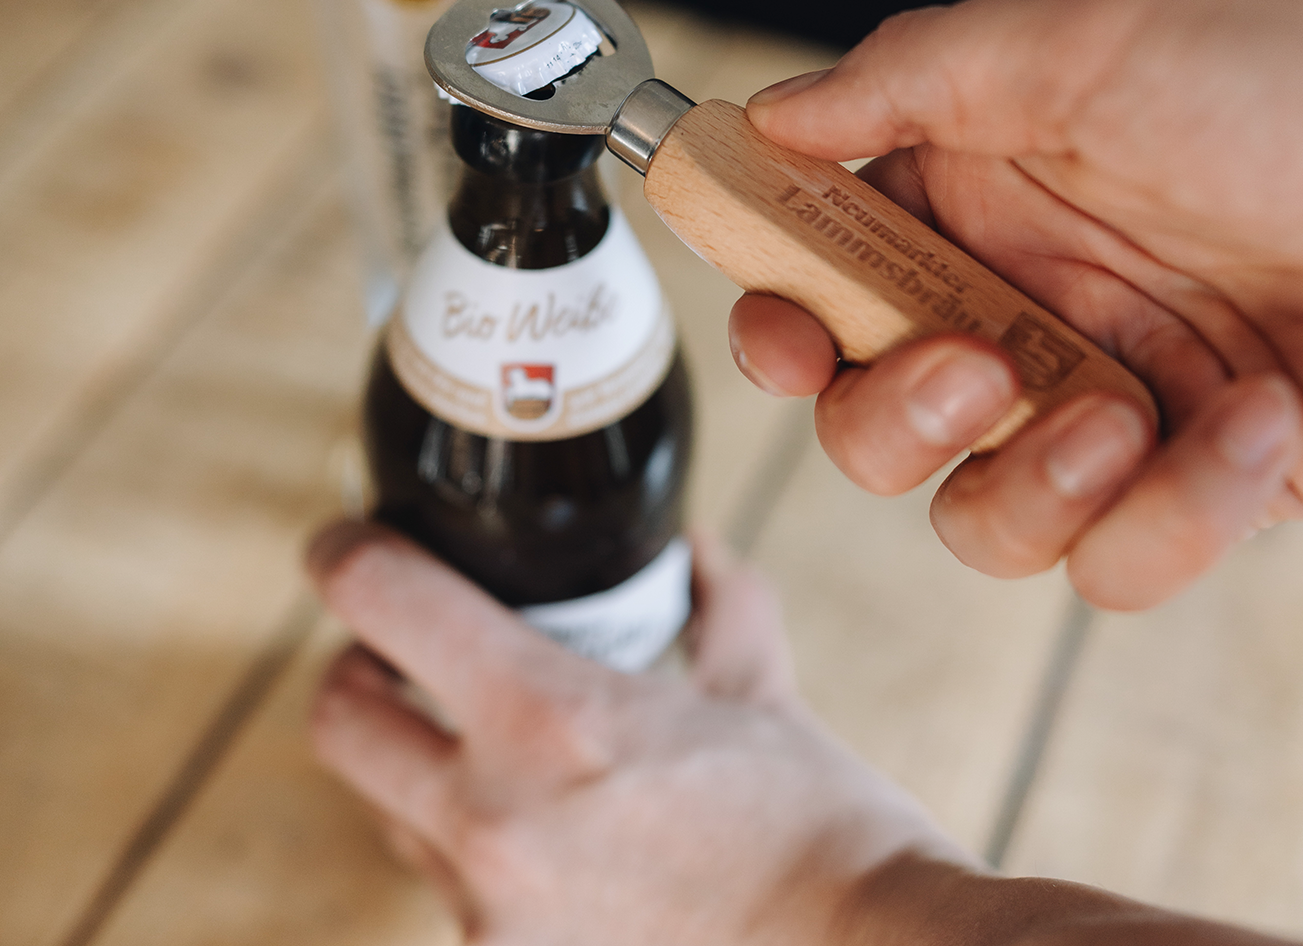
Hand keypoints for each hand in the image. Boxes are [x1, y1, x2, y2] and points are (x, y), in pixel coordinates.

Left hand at [305, 521, 976, 944]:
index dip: (347, 552)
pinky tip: (542, 835)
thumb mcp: (764, 692)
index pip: (380, 600)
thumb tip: (696, 554)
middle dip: (356, 669)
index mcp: (551, 717)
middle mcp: (493, 819)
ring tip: (488, 747)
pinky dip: (470, 847)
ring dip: (413, 764)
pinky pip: (448, 889)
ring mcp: (488, 915)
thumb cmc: (818, 828)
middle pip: (335, 718)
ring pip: (386, 811)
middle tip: (403, 650)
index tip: (348, 542)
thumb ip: (720, 604)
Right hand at [733, 0, 1302, 609]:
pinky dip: (1181, 515)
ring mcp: (1112, 401)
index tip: (786, 342)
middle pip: (878, 428)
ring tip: (1131, 415)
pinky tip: (1258, 423)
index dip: (781, 326)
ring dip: (1037, 489)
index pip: (828, 283)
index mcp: (979, 199)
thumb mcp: (1086, 38)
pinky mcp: (1207, 482)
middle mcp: (1028, 306)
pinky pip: (1128, 557)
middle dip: (899, 421)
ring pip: (986, 522)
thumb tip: (769, 116)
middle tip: (980, 367)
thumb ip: (906, 79)